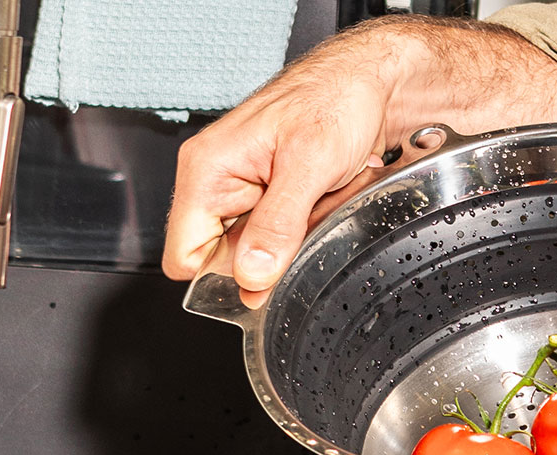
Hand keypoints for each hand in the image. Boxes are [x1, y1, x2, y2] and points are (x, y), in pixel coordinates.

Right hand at [163, 17, 556, 305]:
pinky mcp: (271, 194)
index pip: (185, 256)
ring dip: (300, 234)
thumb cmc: (335, 96)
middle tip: (310, 213)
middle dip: (276, 249)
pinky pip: (284, 233)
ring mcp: (245, 189)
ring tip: (325, 195)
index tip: (268, 267)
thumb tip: (251, 275)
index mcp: (207, 169)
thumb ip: (277, 224)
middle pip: (228, 258)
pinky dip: (312, 222)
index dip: (225, 274)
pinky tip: (329, 195)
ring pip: (263, 249)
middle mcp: (218, 180)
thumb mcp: (309, 163)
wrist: (371, 78)